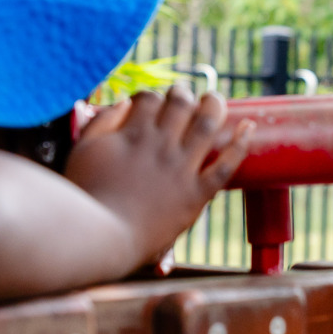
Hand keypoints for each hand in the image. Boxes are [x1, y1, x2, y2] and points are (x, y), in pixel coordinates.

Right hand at [64, 86, 252, 264]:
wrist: (102, 238)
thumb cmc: (86, 197)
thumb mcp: (83, 151)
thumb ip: (102, 123)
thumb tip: (125, 103)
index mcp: (133, 133)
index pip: (150, 98)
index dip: (151, 97)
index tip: (150, 106)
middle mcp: (161, 145)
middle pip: (181, 103)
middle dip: (182, 95)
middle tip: (183, 98)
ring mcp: (181, 169)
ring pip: (208, 125)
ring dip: (214, 106)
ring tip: (214, 100)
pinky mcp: (196, 194)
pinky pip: (226, 165)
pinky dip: (241, 144)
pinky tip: (249, 127)